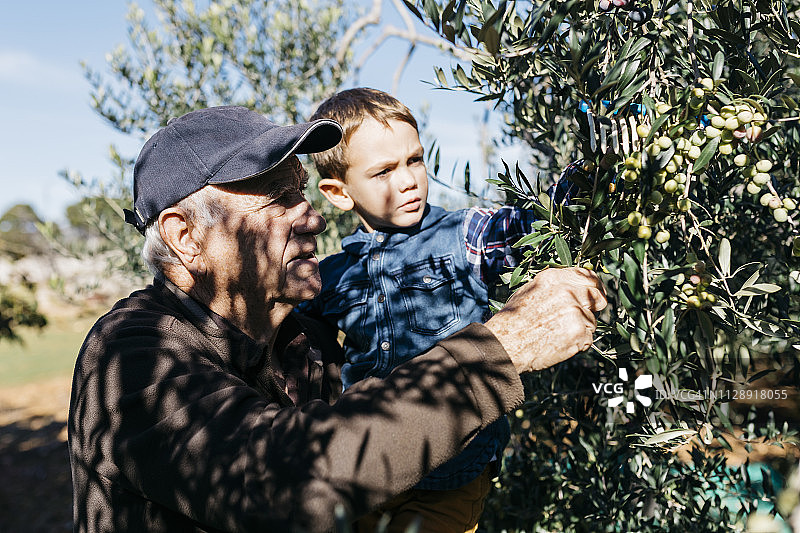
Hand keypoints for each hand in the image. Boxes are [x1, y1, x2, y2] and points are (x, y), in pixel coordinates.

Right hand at [485, 267, 606, 373]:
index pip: (587, 276)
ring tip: (558, 335)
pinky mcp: (579, 332)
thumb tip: (575, 287)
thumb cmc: (512, 322)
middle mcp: (567, 291)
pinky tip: (560, 344)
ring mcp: (575, 311)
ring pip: (592, 320)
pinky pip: (589, 338)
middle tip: (586, 317)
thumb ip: (554, 287)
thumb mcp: (529, 292)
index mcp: (554, 278)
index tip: (596, 294)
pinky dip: (578, 344)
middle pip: (597, 296)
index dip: (594, 286)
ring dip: (582, 329)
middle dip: (596, 306)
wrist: (504, 345)